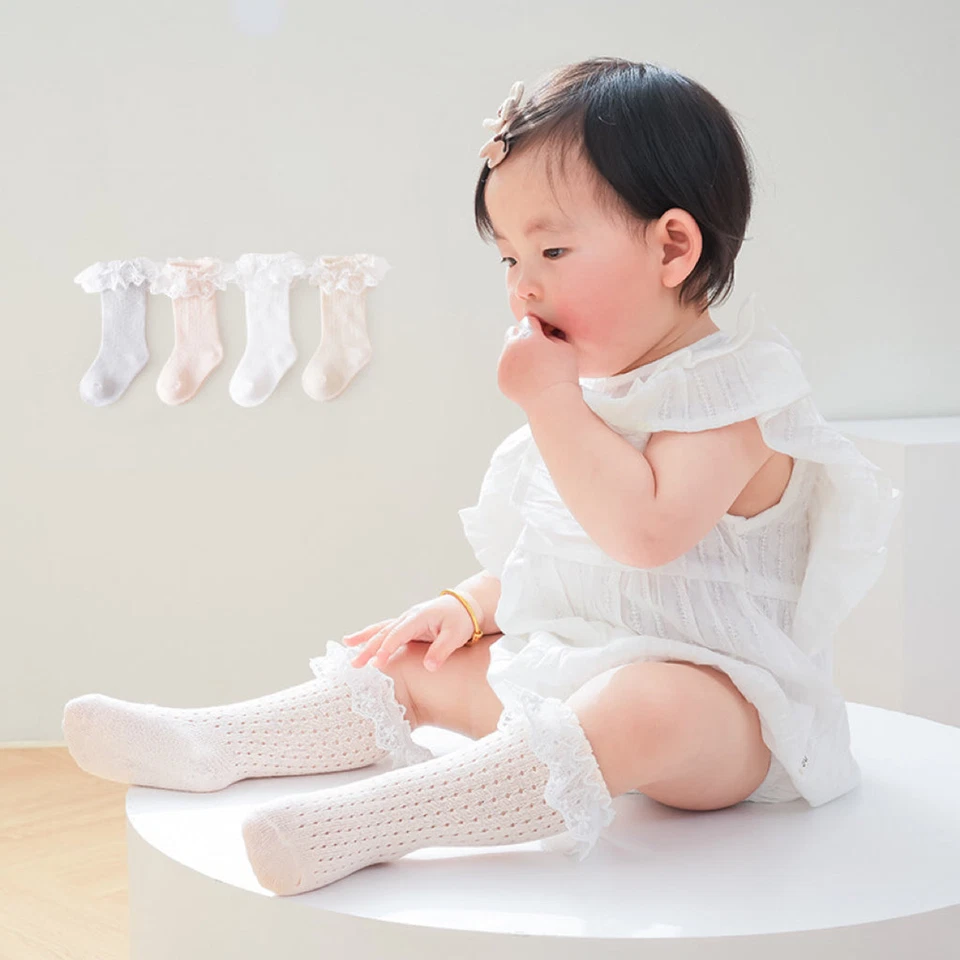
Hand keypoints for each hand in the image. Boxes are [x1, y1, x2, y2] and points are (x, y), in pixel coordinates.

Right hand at [341, 594, 479, 671]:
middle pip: (385, 633)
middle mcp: (408, 616)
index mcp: (419, 617)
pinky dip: (370, 635)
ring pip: (381, 629)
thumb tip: (429, 667)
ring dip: (364, 638)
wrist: (465, 606)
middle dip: (369, 648)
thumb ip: (442, 650)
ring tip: (346, 644)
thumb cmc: (461, 620)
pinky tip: (355, 640)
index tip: (377, 662)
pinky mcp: (406, 625)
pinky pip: (385, 630)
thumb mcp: (455, 635)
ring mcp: (406, 620)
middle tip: (356, 664)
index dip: (387, 648)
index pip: (399, 634)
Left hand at [497, 315, 578, 411]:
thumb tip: (546, 333)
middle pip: (514, 333)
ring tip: (535, 368)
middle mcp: (511, 347)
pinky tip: (529, 379)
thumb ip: (553, 334)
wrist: (552, 401)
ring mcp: (504, 364)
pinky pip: (506, 369)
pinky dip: (515, 371)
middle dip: (524, 337)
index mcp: (526, 336)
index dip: (539, 328)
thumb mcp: (565, 347)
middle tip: (538, 350)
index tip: (546, 336)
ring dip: (518, 355)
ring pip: (508, 352)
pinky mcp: (502, 379)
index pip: (529, 321)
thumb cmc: (562, 374)